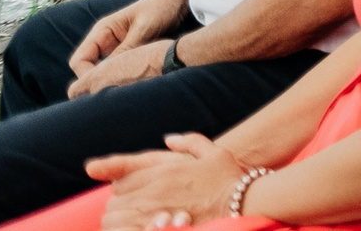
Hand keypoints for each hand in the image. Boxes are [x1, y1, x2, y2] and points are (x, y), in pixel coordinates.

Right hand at [70, 0, 185, 77]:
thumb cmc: (163, 7)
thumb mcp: (144, 30)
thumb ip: (126, 50)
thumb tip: (106, 75)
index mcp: (103, 30)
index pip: (79, 60)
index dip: (86, 75)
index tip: (103, 86)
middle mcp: (106, 39)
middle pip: (88, 68)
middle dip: (98, 81)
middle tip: (115, 91)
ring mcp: (118, 46)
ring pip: (105, 70)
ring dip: (112, 79)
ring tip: (127, 88)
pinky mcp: (132, 51)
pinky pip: (120, 68)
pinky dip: (124, 75)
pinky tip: (136, 82)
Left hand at [93, 133, 242, 229]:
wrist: (246, 203)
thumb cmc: (230, 179)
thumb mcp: (215, 153)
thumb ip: (191, 142)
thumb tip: (170, 139)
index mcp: (162, 172)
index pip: (121, 181)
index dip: (126, 188)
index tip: (136, 193)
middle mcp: (154, 192)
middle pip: (114, 203)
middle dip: (121, 207)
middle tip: (135, 211)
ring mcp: (155, 214)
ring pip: (115, 221)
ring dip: (121, 222)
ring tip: (137, 223)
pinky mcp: (162, 229)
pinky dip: (129, 230)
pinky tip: (144, 228)